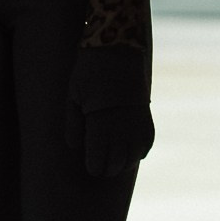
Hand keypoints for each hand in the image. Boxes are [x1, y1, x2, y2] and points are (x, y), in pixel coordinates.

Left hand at [63, 45, 154, 175]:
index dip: (93, 166)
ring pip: (132, 159)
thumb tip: (75, 147)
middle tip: (99, 164)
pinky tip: (129, 150)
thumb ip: (73, 125)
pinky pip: (146, 145)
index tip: (90, 164)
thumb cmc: (90, 73)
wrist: (118, 51)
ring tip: (113, 159)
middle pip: (116, 165)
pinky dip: (138, 152)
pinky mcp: (147, 118)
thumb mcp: (74, 96)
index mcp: (99, 126)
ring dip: (122, 163)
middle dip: (106, 168)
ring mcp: (137, 125)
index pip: (98, 162)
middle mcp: (121, 130)